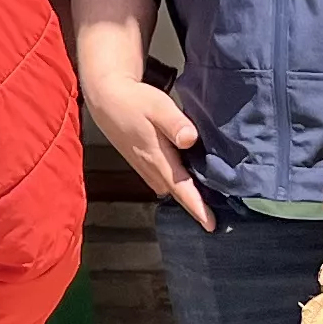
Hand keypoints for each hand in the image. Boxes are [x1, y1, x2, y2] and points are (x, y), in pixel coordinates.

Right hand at [85, 70, 213, 230]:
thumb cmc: (132, 100)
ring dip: (186, 196)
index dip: (197, 207)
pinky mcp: (142, 161)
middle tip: (218, 217)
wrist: (105, 98)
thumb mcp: (157, 106)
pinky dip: (177, 184)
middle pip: (177, 194)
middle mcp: (150, 167)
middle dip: (195, 207)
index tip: (211, 225)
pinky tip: (189, 178)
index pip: (180, 189)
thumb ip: (175, 123)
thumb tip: (190, 139)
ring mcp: (145, 166)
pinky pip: (164, 180)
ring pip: (170, 188)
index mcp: (157, 157)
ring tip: (209, 201)